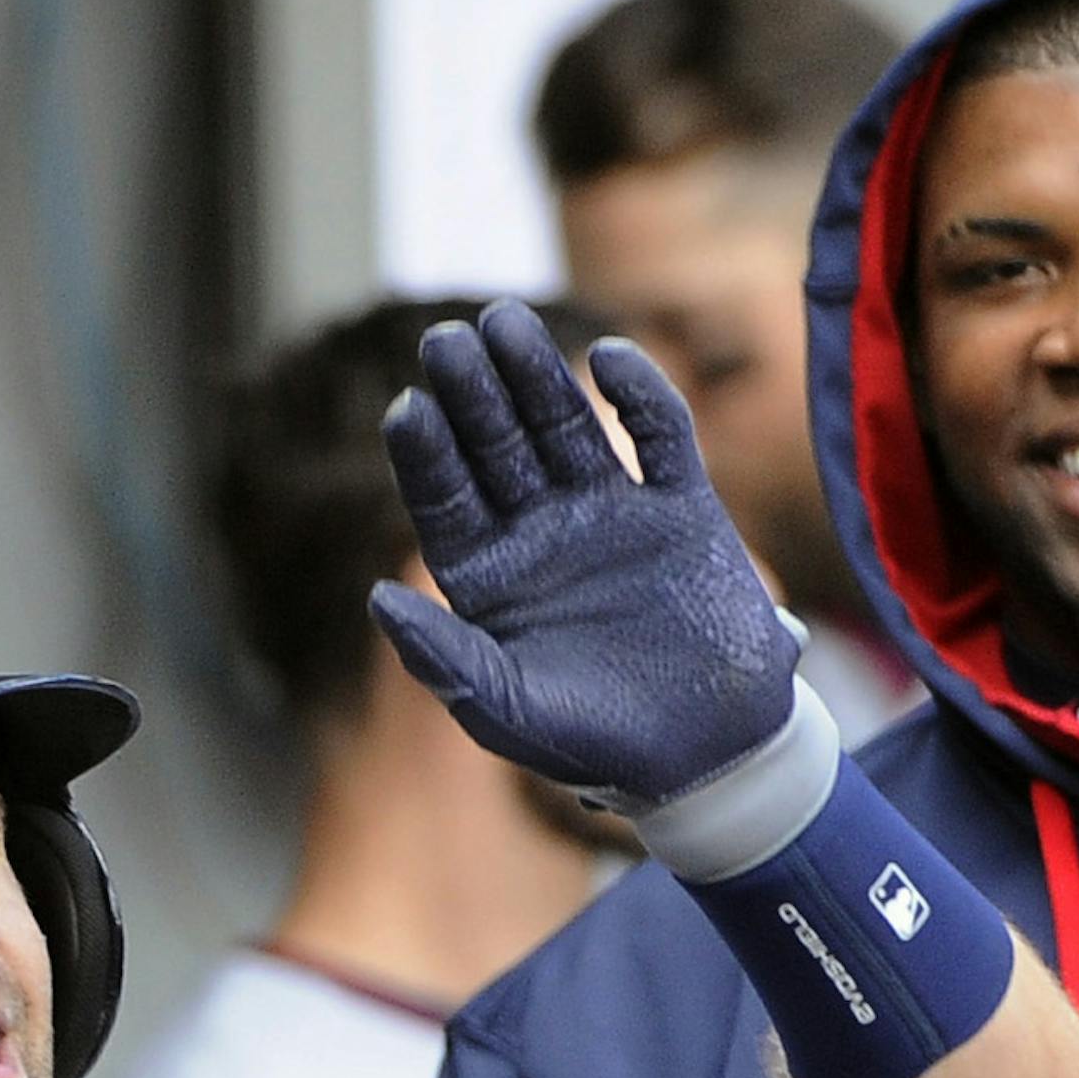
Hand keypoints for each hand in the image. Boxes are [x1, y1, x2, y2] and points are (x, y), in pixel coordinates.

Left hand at [370, 302, 798, 811]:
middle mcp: (542, 534)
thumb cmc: (594, 742)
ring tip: (505, 323)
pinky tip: (608, 359)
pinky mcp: (681, 508)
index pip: (445, 498)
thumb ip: (443, 657)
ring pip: (568, 425)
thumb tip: (372, 599)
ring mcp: (611, 514)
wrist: (707, 754)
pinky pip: (659, 437)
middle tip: (445, 342)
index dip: (425, 454)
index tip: (408, 410)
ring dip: (538, 375)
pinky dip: (639, 397)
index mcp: (490, 577)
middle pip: (497, 445)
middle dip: (472, 394)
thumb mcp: (506, 710)